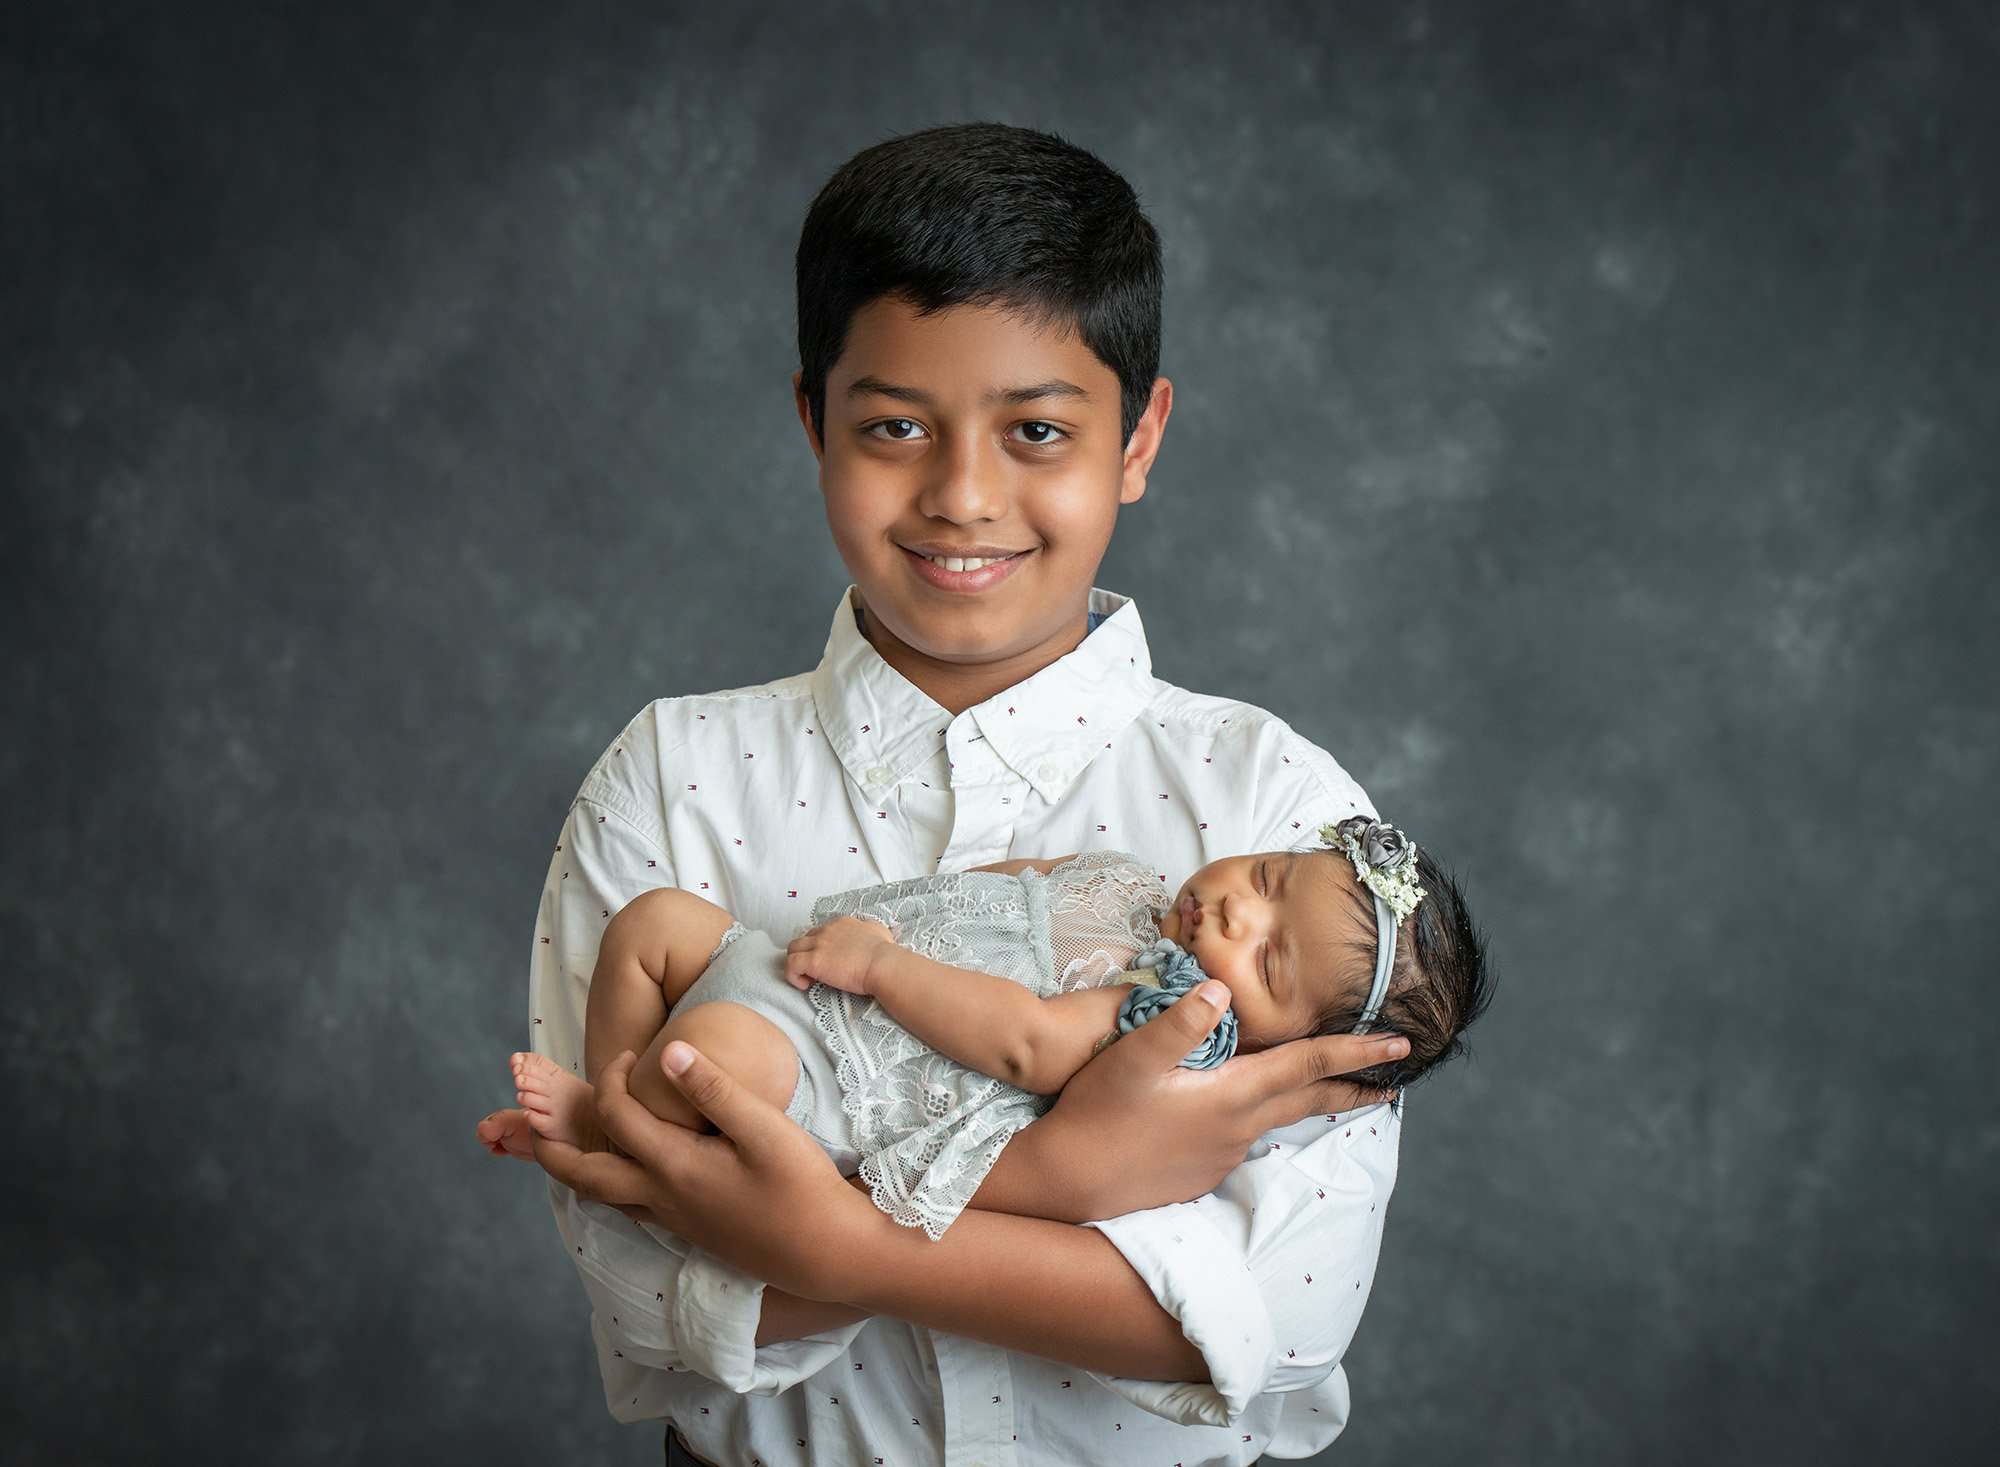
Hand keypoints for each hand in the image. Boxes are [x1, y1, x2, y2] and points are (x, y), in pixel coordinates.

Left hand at [530, 1045, 875, 1300]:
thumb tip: (663, 1050)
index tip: (629, 1052)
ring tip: (574, 1143)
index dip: (611, 1079)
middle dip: (554, 1146)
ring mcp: (675, 1222)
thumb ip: (712, 1089)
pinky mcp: (692, 1233)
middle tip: (543, 1117)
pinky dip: (612, 1185)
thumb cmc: (802, 1187)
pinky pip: (632, 1208)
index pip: (616, 1116)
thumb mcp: (764, 1129)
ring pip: (604, 1198)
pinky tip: (633, 1171)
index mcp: (674, 1167)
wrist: (828, 1254)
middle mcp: (662, 1199)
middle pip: (584, 1176)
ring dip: (579, 1169)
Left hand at [784, 915, 895, 995]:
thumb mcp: (878, 930)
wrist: (882, 964)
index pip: (821, 931)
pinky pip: (790, 965)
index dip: (821, 947)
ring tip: (809, 978)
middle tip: (817, 970)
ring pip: (792, 949)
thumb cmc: (884, 952)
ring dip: (797, 963)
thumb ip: (870, 928)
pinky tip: (805, 985)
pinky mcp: (813, 961)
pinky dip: (793, 975)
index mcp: (841, 923)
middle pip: (804, 939)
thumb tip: (870, 931)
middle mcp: (827, 930)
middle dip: (806, 954)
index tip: (829, 961)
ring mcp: (818, 944)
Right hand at [1019, 981, 1408, 1220]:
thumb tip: (1224, 989)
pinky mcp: (1202, 1169)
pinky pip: (1249, 1133)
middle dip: (1356, 1084)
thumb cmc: (1098, 1113)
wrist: (1069, 1182)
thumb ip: (1181, 1021)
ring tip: (1337, 1085)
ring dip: (1315, 1099)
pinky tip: (1253, 1104)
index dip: (1356, 1052)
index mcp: (1232, 1095)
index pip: (1308, 1066)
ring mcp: (1222, 1154)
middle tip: (1396, 1075)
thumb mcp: (1133, 1056)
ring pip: (1281, 1117)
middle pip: (1311, 1100)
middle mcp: (1238, 1128)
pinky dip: (1269, 1113)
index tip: (1401, 1047)